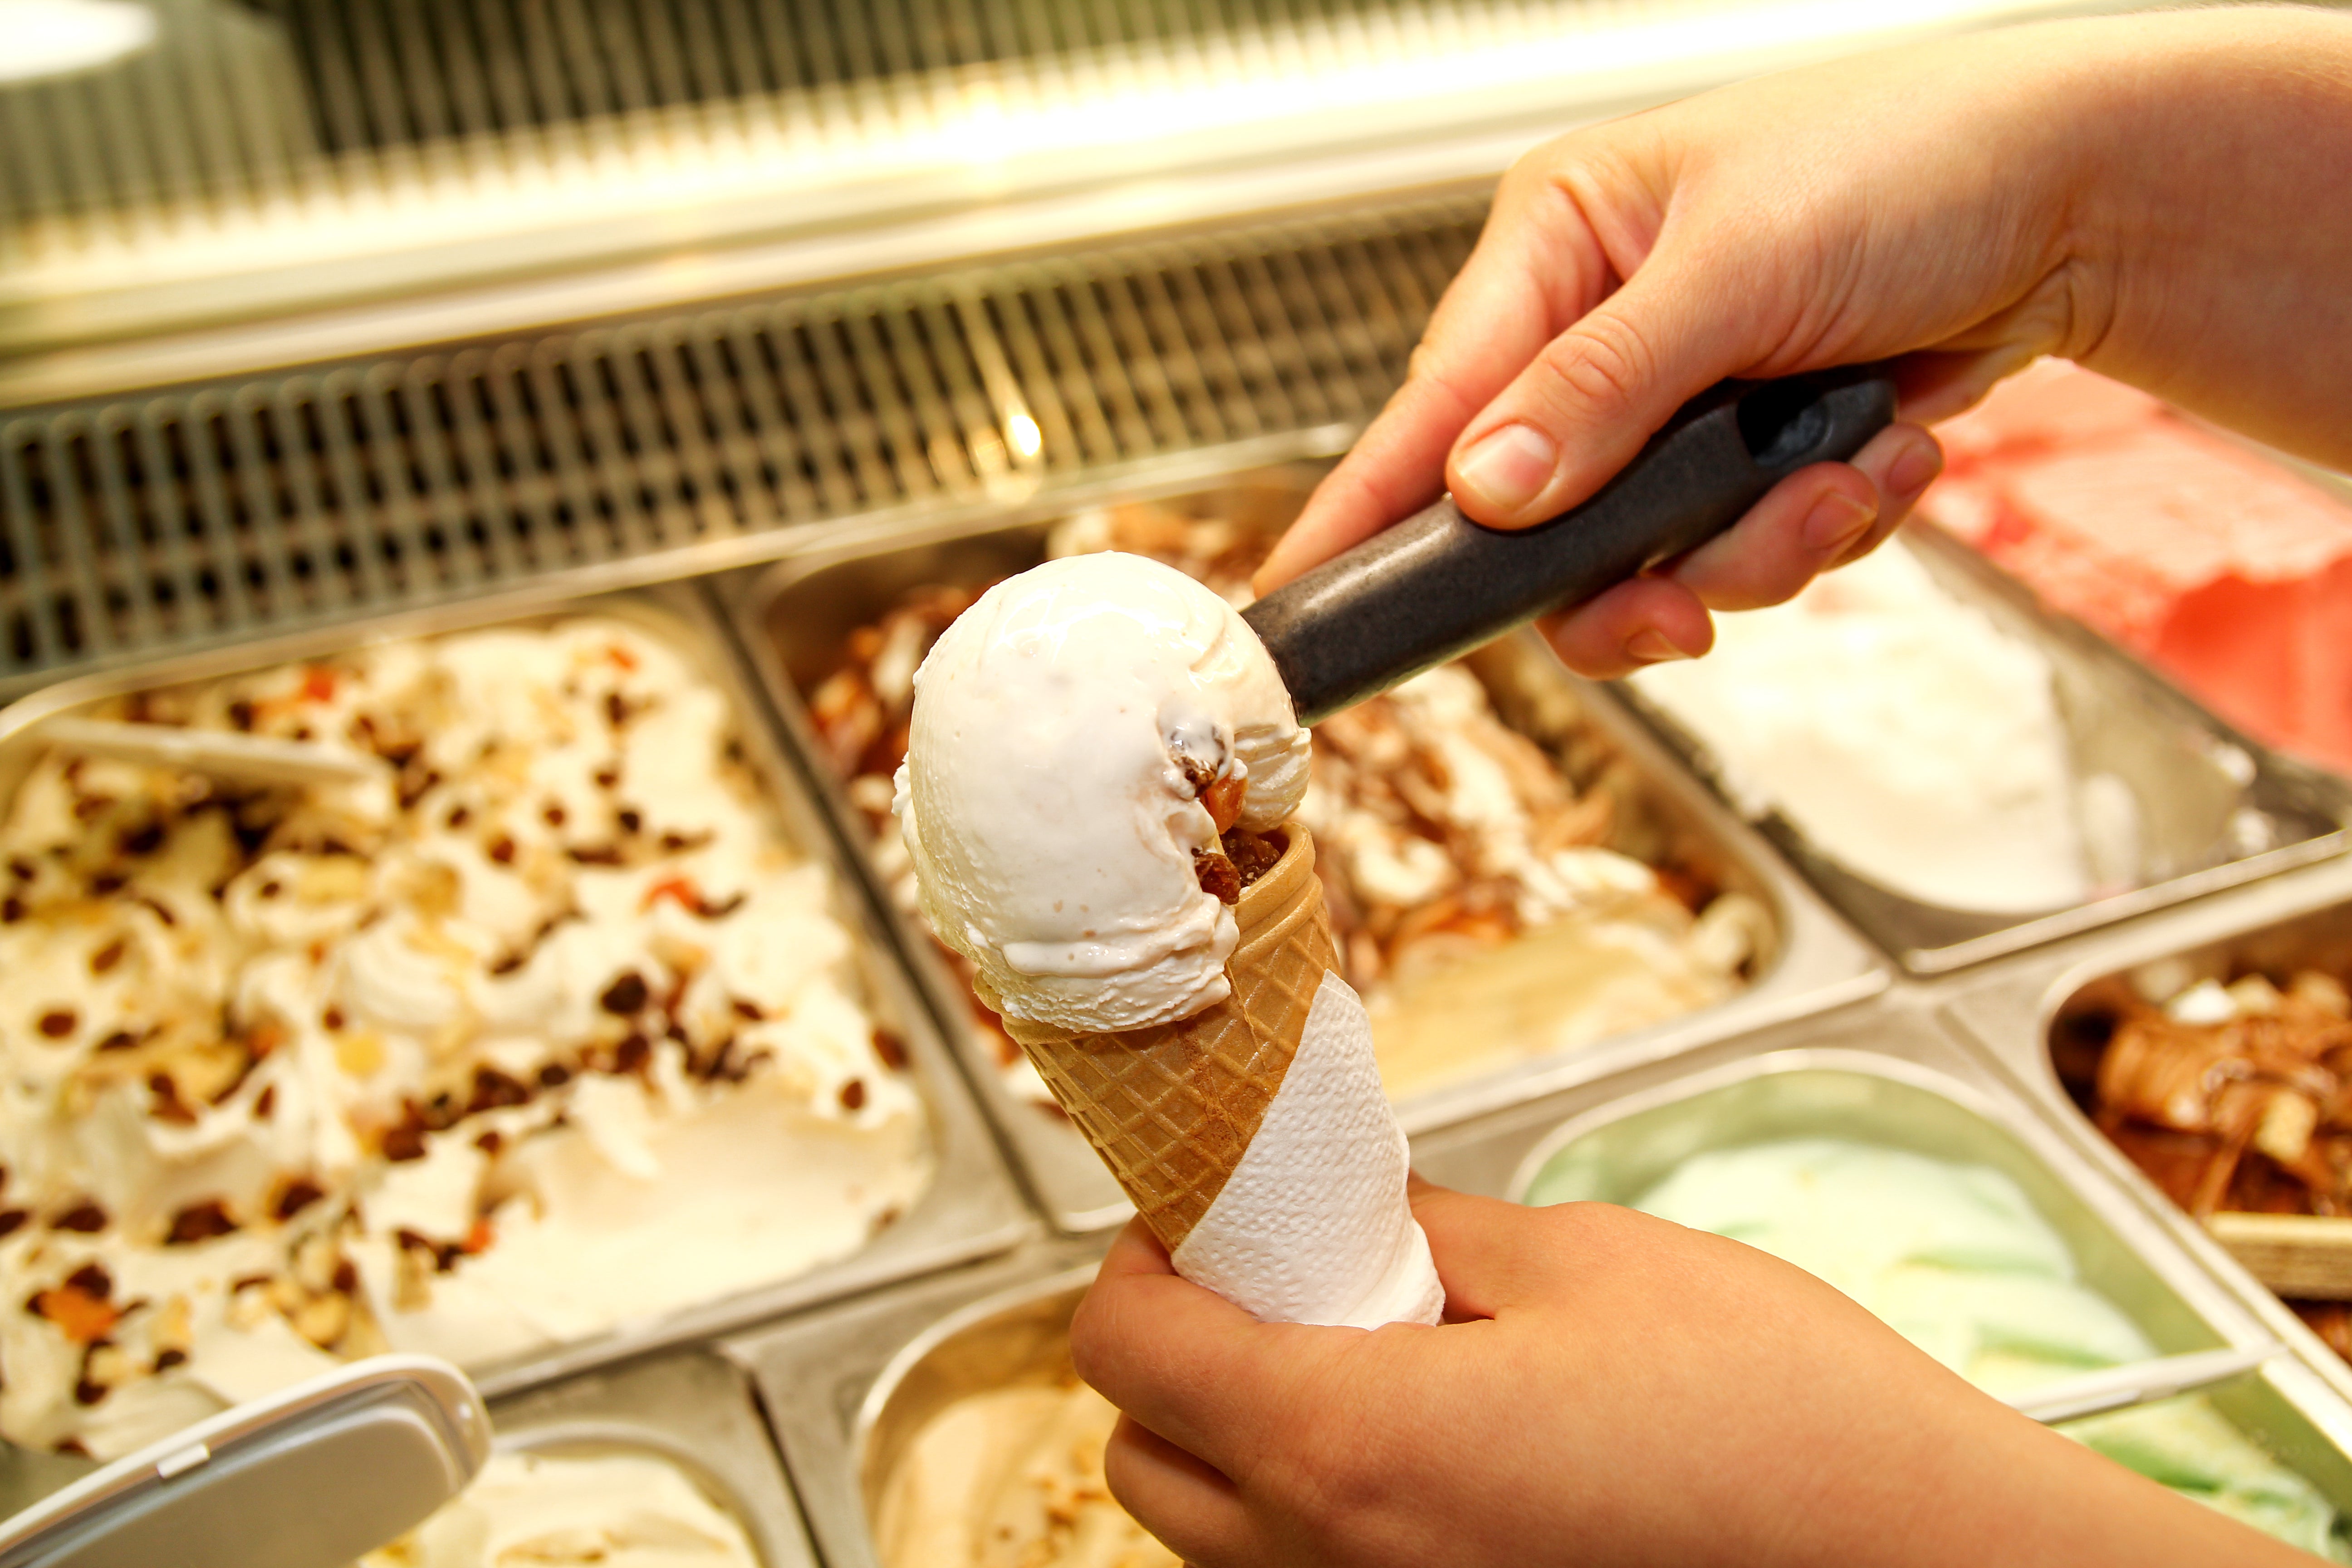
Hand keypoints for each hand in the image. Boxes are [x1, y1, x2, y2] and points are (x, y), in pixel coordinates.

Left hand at [1070, 1179, 2317, 1567]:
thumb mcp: (1587, 1261)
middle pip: (1146, 1458)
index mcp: (1351, 1447)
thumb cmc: (1782, 1421)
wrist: (1923, 1560)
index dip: (1144, 1260)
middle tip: (1283, 1271)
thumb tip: (1343, 1216)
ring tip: (1375, 1350)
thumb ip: (1428, 1236)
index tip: (1201, 1213)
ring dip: (1250, 1433)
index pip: (1126, 1351)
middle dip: (1181, 1352)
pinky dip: (1326, 1506)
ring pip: (1221, 1534)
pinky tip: (1434, 1437)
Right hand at [1255, 10, 2351, 678]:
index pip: (1431, 406)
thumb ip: (1598, 390)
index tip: (1300, 604)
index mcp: (1557, 250)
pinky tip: (1884, 456)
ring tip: (1846, 474)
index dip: (1365, 516)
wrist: (2079, 192)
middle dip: (1636, 572)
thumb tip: (1483, 490)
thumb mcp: (1735, 266)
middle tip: (1687, 607)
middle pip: (1540, 524)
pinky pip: (1742, 552)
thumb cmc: (1910, 162)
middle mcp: (1598, 335)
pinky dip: (1818, 526)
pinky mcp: (1751, 455)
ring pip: (1649, 559)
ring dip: (1757, 547)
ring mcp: (1676, 405)